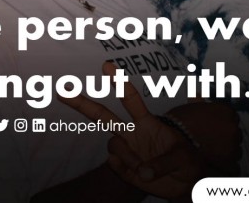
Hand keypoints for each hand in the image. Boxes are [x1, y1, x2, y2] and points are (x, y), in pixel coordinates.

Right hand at [61, 62, 202, 198]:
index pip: (130, 99)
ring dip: (127, 156)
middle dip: (82, 103)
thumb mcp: (183, 157)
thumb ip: (164, 162)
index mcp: (146, 121)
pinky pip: (115, 165)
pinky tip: (140, 174)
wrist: (184, 183)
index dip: (119, 82)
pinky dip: (126, 169)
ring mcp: (126, 149)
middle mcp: (132, 132)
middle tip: (62, 91)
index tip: (106, 65)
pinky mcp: (123, 168)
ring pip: (112, 144)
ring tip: (145, 169)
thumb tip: (144, 172)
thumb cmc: (186, 160)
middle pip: (102, 115)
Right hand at [167, 101, 241, 175]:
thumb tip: (199, 98)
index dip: (221, 123)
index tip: (214, 127)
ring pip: (235, 151)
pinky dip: (226, 168)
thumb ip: (200, 103)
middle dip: (225, 138)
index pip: (231, 117)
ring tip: (210, 152)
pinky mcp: (231, 166)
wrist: (173, 146)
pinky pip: (233, 167)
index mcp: (226, 112)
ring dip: (226, 152)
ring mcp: (233, 149)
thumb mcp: (189, 108)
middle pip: (234, 134)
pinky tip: (214, 164)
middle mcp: (233, 130)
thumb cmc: (179, 127)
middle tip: (210, 140)